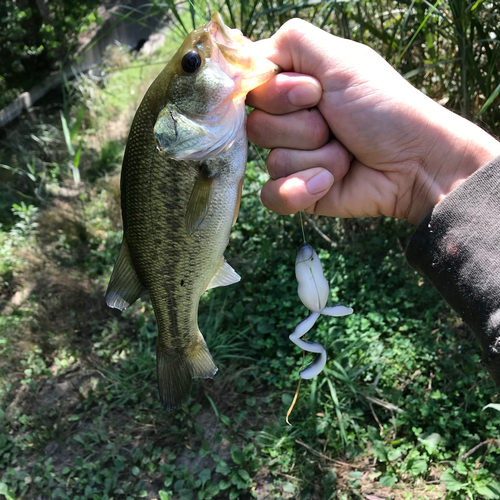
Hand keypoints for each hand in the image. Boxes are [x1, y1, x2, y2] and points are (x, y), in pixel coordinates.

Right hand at [247, 20, 499, 224]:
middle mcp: (288, 121)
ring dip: (316, 158)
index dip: (277, 93)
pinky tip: (329, 183)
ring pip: (272, 161)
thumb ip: (291, 42)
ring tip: (346, 155)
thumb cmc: (383, 108)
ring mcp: (292, 158)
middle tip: (336, 125)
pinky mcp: (297, 192)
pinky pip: (273, 195)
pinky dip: (302, 190)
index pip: (252, 88)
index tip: (313, 93)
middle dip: (303, 127)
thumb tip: (244, 56)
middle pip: (257, 126)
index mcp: (293, 86)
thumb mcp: (341, 60)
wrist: (414, 164)